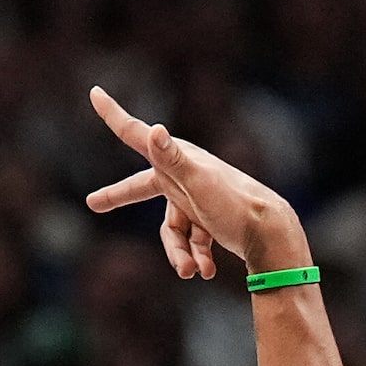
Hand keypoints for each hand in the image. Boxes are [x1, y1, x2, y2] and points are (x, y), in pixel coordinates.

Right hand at [85, 87, 308, 278]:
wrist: (271, 232)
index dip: (113, 115)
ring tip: (192, 272)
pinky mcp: (207, 218)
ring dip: (180, 253)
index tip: (95, 92)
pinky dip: (197, 257)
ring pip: (171, 229)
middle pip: (142, 186)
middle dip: (119, 196)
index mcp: (176, 158)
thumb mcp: (199, 183)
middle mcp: (183, 174)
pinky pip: (191, 241)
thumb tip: (153, 130)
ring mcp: (194, 198)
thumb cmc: (233, 205)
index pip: (136, 134)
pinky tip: (206, 272)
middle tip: (93, 202)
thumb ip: (172, 159)